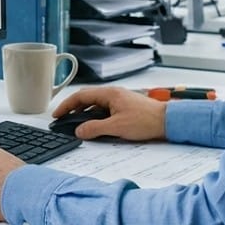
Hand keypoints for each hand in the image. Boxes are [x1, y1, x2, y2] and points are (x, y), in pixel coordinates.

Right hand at [51, 86, 166, 140]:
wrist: (167, 121)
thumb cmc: (146, 120)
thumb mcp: (116, 127)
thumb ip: (94, 128)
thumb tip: (79, 131)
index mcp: (109, 94)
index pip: (80, 96)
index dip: (66, 105)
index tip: (57, 115)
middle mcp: (113, 94)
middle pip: (86, 99)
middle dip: (73, 109)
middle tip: (63, 120)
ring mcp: (119, 100)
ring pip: (95, 105)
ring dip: (85, 114)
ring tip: (77, 125)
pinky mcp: (124, 108)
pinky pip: (104, 110)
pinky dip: (95, 117)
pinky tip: (95, 127)